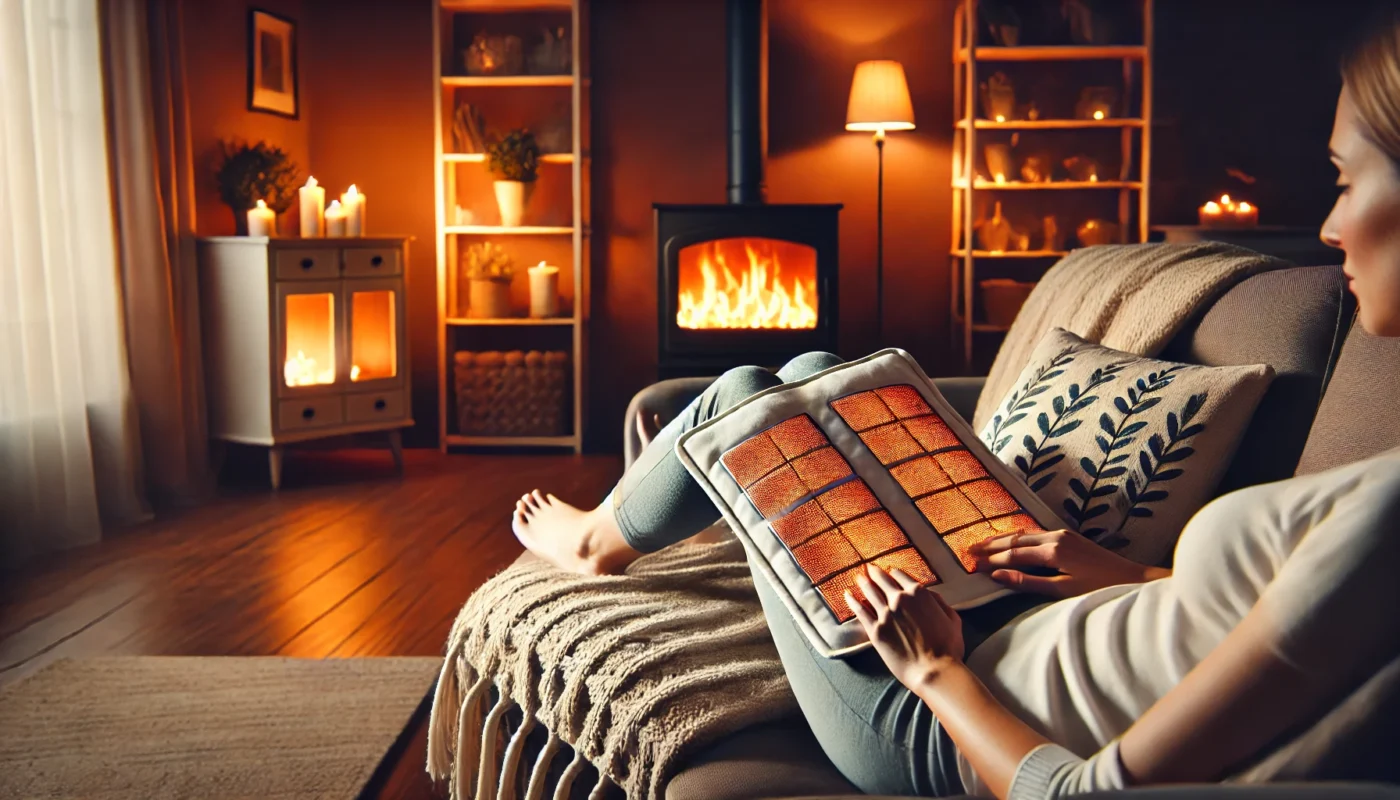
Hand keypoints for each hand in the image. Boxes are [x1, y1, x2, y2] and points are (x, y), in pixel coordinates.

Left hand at [846, 565, 963, 689]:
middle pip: (882, 580)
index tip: (889, 572)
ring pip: (870, 592)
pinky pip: (860, 612)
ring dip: (863, 582)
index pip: (901, 576)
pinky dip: (852, 601)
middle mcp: (899, 600)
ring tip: (858, 576)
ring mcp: (885, 615)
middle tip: (869, 568)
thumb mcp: (952, 619)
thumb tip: (930, 595)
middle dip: (875, 573)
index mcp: (919, 594)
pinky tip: (847, 595)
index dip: (894, 573)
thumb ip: (940, 602)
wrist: (933, 671)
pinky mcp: (875, 631)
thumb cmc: (948, 648)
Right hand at [968, 528, 1168, 598]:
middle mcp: (1055, 536)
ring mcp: (1062, 533)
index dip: (991, 559)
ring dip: (1003, 538)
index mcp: (1052, 550)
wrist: (1132, 578)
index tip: (971, 564)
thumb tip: (998, 576)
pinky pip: (1035, 532)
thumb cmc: (1098, 590)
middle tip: (969, 550)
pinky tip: (1012, 539)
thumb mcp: (1062, 591)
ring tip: (984, 543)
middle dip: (991, 544)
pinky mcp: (1069, 535)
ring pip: (1025, 532)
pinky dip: (1019, 536)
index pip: (1013, 553)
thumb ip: (1028, 582)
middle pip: (1015, 538)